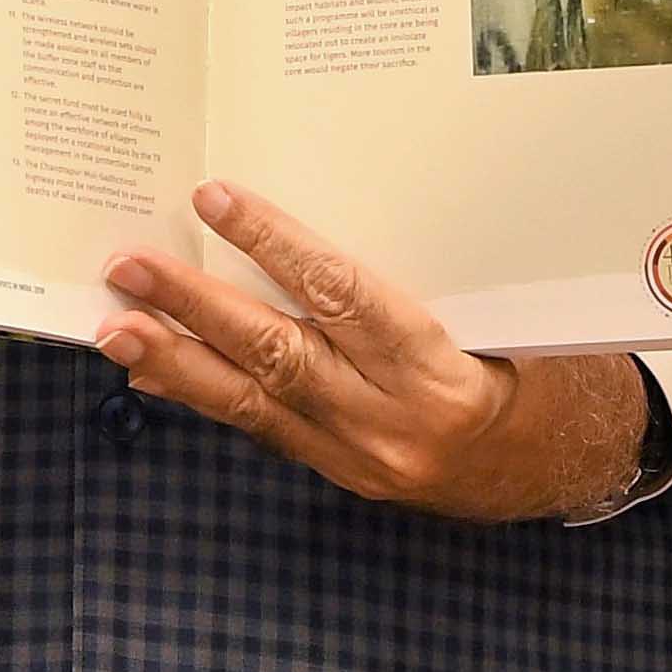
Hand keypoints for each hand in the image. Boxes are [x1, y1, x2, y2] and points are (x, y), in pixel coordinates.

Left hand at [97, 182, 651, 521]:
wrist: (558, 465)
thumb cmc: (535, 364)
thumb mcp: (499, 312)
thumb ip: (416, 274)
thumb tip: (318, 215)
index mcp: (442, 370)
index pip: (346, 297)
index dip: (276, 246)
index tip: (214, 199)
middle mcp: (394, 420)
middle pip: (281, 355)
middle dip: (197, 308)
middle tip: (129, 267)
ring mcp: (360, 455)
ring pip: (253, 403)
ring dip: (176, 360)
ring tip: (114, 325)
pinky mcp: (337, 473)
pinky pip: (258, 430)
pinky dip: (200, 394)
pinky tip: (149, 366)